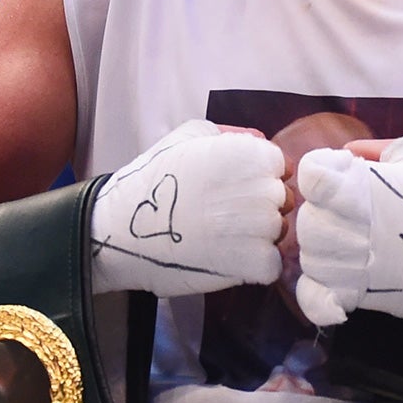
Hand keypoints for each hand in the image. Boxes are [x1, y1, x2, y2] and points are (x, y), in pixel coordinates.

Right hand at [89, 121, 287, 295]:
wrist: (121, 231)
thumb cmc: (152, 181)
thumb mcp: (186, 138)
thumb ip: (230, 135)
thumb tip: (259, 140)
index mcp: (248, 153)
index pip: (278, 165)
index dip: (256, 178)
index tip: (229, 190)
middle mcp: (260, 187)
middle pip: (281, 199)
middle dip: (258, 207)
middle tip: (222, 217)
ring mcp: (259, 227)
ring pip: (279, 232)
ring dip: (257, 237)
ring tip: (220, 238)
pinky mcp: (253, 263)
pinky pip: (272, 264)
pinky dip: (254, 267)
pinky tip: (225, 259)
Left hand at [293, 137, 402, 325]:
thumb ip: (378, 149)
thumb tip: (348, 153)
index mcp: (358, 188)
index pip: (310, 176)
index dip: (321, 171)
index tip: (343, 174)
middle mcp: (346, 226)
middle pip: (307, 219)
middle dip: (324, 214)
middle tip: (352, 217)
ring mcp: (348, 265)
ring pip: (310, 256)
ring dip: (325, 250)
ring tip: (354, 247)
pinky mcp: (356, 296)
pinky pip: (315, 299)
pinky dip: (316, 296)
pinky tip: (334, 287)